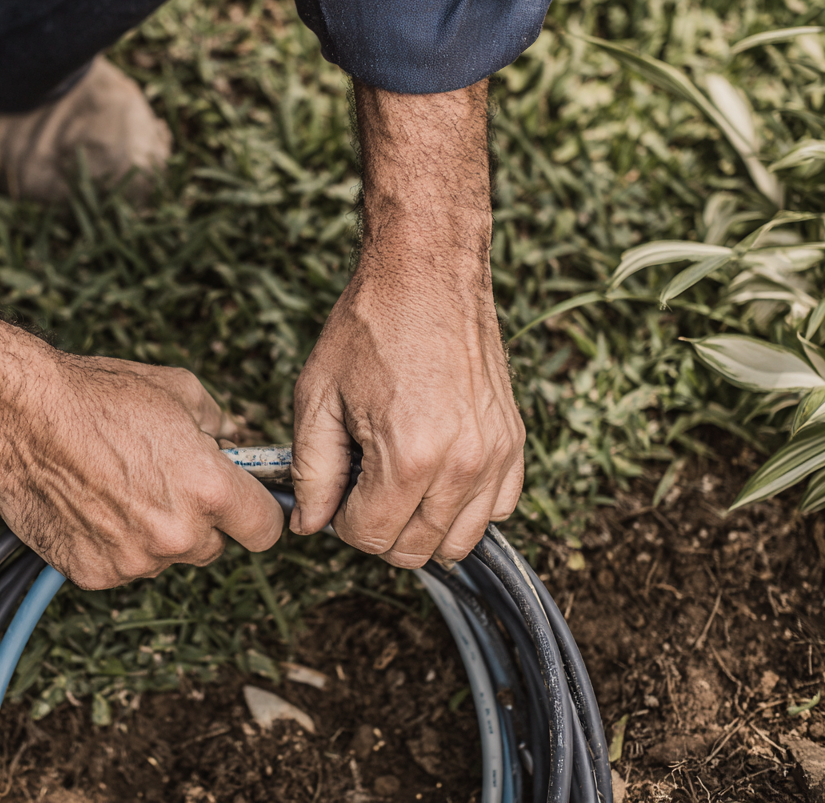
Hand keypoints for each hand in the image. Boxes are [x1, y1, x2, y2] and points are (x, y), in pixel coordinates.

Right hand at [0, 279, 282, 588]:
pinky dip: (112, 544)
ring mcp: (133, 560)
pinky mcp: (94, 573)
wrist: (21, 415)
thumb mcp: (179, 390)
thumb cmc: (98, 396)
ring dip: (153, 534)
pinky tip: (92, 504)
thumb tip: (231, 441)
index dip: (256, 514)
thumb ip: (218, 424)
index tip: (246, 507)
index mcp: (209, 489)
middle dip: (199, 520)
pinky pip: (121, 567)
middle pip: (212, 547)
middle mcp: (176, 534)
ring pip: (163, 558)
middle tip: (165, 483)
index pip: (264, 529)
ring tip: (119, 487)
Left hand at [291, 80, 524, 564]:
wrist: (427, 274)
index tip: (338, 486)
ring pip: (458, 543)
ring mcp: (496, 456)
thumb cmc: (369, 327)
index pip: (371, 538)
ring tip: (397, 478)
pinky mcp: (514, 443)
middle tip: (362, 481)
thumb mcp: (318, 398)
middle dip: (379, 528)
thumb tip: (310, 526)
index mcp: (409, 456)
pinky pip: (497, 511)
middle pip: (415, 550)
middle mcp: (463, 466)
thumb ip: (312, 472)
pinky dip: (464, 508)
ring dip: (421, 524)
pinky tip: (435, 474)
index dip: (342, 520)